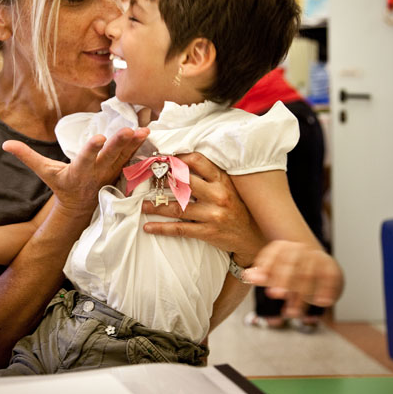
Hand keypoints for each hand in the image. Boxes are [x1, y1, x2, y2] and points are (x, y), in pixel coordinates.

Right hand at [3, 127, 148, 214]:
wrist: (80, 208)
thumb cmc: (61, 186)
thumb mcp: (44, 172)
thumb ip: (27, 156)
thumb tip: (5, 144)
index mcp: (77, 173)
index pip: (83, 159)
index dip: (90, 150)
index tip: (98, 138)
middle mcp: (96, 173)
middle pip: (108, 157)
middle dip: (118, 144)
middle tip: (128, 131)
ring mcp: (110, 174)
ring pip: (123, 157)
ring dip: (134, 144)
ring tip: (144, 131)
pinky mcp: (119, 172)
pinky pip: (131, 158)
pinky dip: (140, 148)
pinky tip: (148, 135)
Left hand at [142, 152, 264, 265]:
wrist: (251, 236)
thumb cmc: (236, 206)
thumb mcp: (228, 186)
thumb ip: (210, 175)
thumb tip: (182, 160)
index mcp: (222, 180)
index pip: (197, 161)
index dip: (177, 158)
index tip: (161, 158)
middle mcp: (218, 195)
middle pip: (184, 182)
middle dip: (162, 179)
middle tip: (144, 178)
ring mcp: (213, 214)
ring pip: (178, 207)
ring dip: (156, 205)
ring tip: (141, 204)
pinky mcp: (208, 232)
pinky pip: (180, 229)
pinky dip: (162, 228)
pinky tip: (148, 227)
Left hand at [243, 240, 343, 317]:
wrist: (319, 263)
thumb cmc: (291, 270)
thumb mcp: (274, 272)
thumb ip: (262, 275)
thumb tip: (247, 276)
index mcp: (283, 247)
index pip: (274, 254)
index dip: (266, 267)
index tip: (259, 281)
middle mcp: (300, 249)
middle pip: (290, 265)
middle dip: (282, 280)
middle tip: (274, 294)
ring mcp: (316, 257)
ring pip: (307, 276)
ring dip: (300, 296)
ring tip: (291, 312)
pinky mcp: (330, 266)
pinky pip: (329, 278)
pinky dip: (326, 290)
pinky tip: (322, 302)